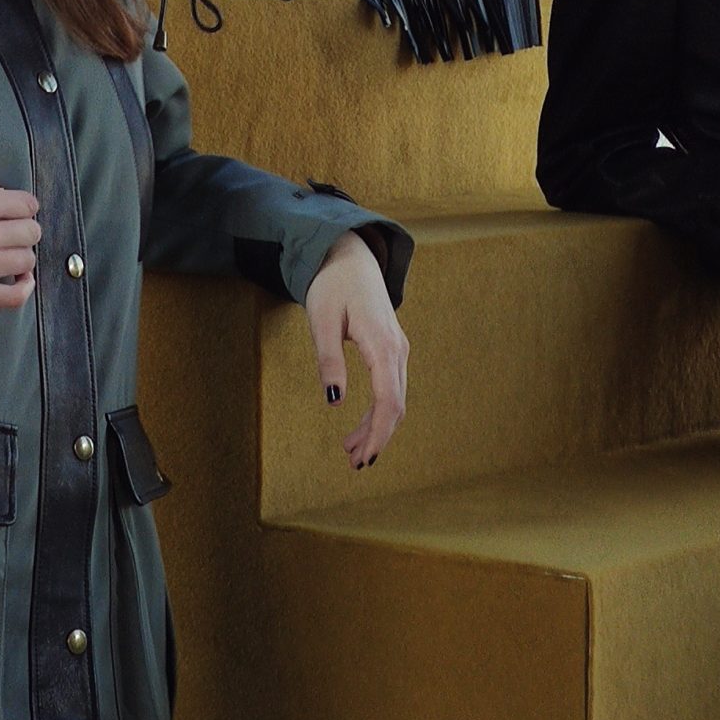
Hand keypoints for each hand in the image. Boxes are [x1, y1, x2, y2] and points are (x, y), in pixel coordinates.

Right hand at [0, 166, 41, 311]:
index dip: (23, 205)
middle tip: (9, 231)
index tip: (15, 210)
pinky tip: (18, 278)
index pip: (25, 204)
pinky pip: (16, 295)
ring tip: (6, 253)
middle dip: (24, 228)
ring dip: (21, 255)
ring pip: (27, 260)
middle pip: (31, 232)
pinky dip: (24, 287)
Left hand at [302, 233, 408, 469]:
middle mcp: (398, 350)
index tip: (363, 458)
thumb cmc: (331, 284)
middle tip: (353, 463)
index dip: (378, 433)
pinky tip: (361, 425)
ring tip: (351, 451)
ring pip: (395, 399)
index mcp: (382, 345)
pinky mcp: (392, 349)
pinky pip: (391, 388)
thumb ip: (328, 359)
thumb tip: (333, 400)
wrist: (349, 256)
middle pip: (396, 406)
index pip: (388, 401)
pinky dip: (378, 411)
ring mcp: (398, 350)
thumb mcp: (322, 319)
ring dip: (377, 427)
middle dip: (377, 438)